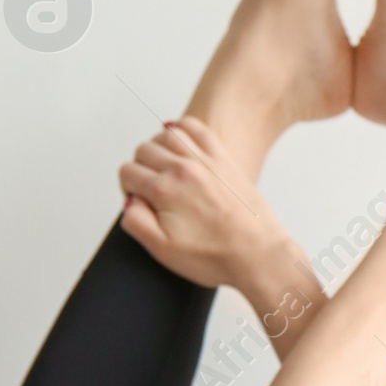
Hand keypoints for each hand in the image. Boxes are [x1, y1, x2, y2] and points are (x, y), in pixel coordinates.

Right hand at [118, 117, 286, 291]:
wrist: (257, 256)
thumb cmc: (214, 257)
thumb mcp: (162, 250)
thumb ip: (136, 222)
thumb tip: (130, 200)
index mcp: (165, 190)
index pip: (128, 172)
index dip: (128, 188)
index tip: (140, 201)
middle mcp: (183, 169)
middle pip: (144, 150)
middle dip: (140, 168)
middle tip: (149, 189)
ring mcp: (205, 161)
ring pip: (167, 134)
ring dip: (158, 147)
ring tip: (161, 167)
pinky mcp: (224, 160)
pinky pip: (198, 129)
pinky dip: (184, 128)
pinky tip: (179, 139)